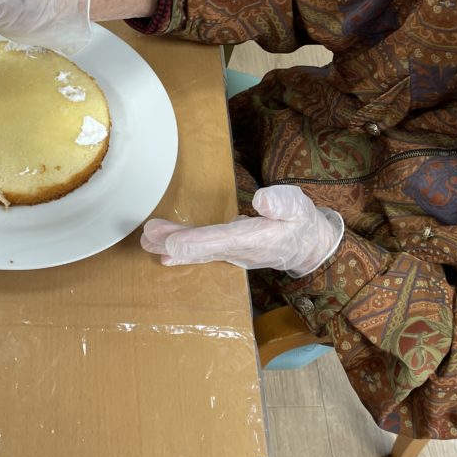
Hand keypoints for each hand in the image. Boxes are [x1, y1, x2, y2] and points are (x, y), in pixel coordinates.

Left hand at [141, 185, 342, 276]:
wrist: (308, 247)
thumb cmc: (302, 222)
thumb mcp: (299, 206)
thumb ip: (282, 202)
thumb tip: (262, 200)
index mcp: (258, 238)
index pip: (223, 240)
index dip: (197, 242)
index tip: (173, 243)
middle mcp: (241, 251)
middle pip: (204, 248)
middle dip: (176, 243)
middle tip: (149, 236)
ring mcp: (234, 255)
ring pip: (200, 252)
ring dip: (173, 247)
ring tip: (147, 241)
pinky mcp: (230, 253)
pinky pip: (203, 254)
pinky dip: (183, 254)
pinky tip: (164, 257)